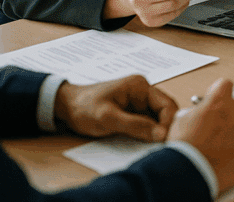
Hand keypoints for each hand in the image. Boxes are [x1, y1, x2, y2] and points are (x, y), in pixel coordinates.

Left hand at [54, 75, 176, 142]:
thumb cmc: (83, 108)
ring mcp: (138, 101)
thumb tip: (162, 134)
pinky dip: (147, 133)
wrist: (64, 106)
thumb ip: (136, 126)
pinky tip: (143, 143)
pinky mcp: (132, 111)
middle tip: (161, 146)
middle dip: (165, 128)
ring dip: (156, 132)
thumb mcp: (108, 118)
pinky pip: (146, 122)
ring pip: (156, 118)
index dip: (169, 123)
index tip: (166, 141)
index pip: (167, 104)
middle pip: (164, 111)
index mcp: (140, 86)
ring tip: (153, 146)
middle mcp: (143, 91)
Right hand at [170, 79, 233, 193]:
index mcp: (220, 101)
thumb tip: (200, 115)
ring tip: (220, 152)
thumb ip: (198, 112)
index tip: (214, 103)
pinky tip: (228, 161)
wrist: (190, 172)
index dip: (218, 94)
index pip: (225, 86)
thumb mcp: (182, 120)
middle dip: (228, 119)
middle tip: (215, 132)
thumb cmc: (184, 147)